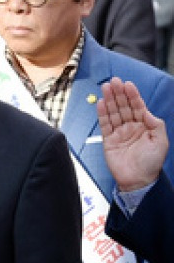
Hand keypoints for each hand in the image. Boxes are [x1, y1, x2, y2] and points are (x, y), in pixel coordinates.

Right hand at [98, 77, 168, 191]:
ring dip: (109, 100)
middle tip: (114, 81)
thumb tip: (145, 111)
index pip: (137, 107)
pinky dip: (102, 114)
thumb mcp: (161, 142)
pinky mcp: (109, 140)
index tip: (128, 84)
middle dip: (119, 93)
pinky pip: (104, 124)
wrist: (138, 180)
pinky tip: (101, 103)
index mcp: (145, 126)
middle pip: (124, 107)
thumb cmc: (152, 163)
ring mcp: (119, 133)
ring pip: (113, 112)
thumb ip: (155, 124)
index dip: (133, 95)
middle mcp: (131, 127)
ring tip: (106, 87)